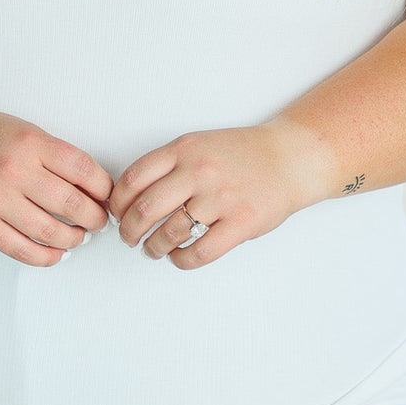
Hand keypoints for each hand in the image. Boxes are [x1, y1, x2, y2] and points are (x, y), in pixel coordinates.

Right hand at [0, 102, 113, 267]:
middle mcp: (14, 171)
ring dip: (74, 239)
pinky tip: (56, 253)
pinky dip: (46, 256)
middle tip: (98, 221)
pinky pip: (21, 249)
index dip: (104, 189)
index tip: (108, 197)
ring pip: (50, 232)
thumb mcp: (27, 132)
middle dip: (94, 219)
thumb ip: (57, 158)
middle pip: (72, 204)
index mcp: (31, 144)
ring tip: (78, 236)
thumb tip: (93, 190)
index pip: (84, 171)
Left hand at [106, 117, 333, 269]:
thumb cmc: (242, 154)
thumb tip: (129, 197)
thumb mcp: (199, 144)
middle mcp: (199, 171)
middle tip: (129, 238)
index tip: (116, 214)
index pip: (134, 179)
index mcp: (184, 149)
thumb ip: (168, 165)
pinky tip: (179, 257)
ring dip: (153, 248)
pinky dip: (182, 260)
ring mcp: (221, 198)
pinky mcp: (241, 223)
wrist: (289, 158)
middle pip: (145, 209)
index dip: (118, 203)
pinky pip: (201, 252)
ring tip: (153, 250)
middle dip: (129, 230)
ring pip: (170, 233)